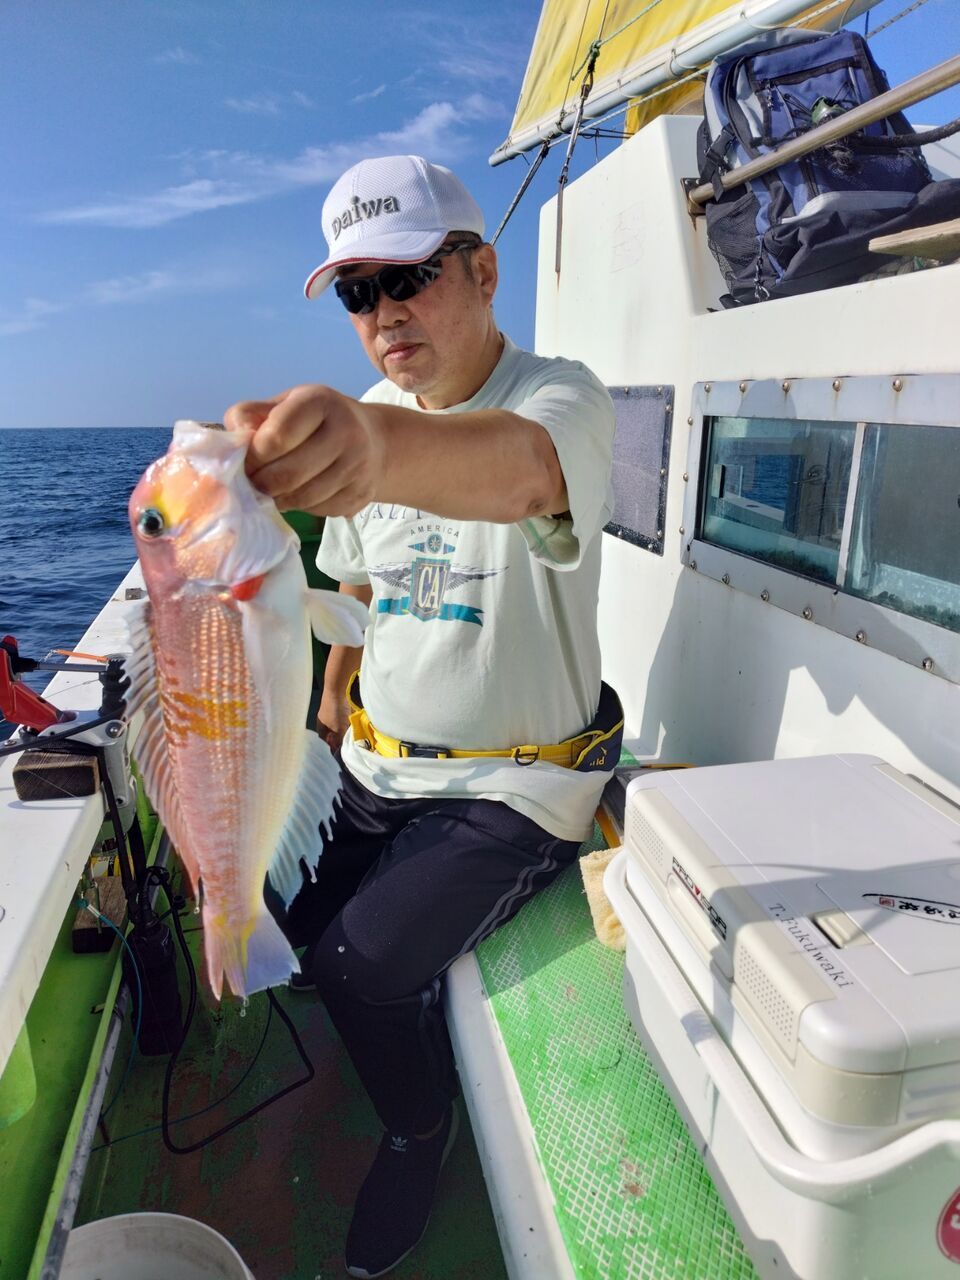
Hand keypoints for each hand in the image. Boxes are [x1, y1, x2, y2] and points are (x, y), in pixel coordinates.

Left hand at [224, 385, 385, 515]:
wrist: (374, 440)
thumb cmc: (315, 421)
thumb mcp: (284, 405)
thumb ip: (250, 416)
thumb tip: (233, 442)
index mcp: (320, 402)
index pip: (276, 437)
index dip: (253, 457)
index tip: (246, 462)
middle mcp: (346, 432)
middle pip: (289, 474)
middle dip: (262, 484)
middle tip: (254, 484)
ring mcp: (358, 465)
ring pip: (303, 498)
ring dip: (279, 500)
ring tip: (272, 491)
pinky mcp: (362, 493)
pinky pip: (319, 510)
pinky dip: (302, 508)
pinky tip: (299, 494)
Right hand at [316, 689, 350, 751]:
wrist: (337, 688)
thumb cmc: (335, 710)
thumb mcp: (338, 728)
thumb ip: (339, 740)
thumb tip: (339, 751)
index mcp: (320, 727)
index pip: (325, 741)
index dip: (332, 746)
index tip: (341, 751)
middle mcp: (324, 720)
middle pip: (332, 733)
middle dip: (340, 738)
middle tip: (348, 742)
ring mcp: (331, 713)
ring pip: (338, 725)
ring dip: (345, 729)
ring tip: (353, 733)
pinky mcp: (339, 706)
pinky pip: (344, 718)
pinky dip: (348, 721)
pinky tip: (354, 723)